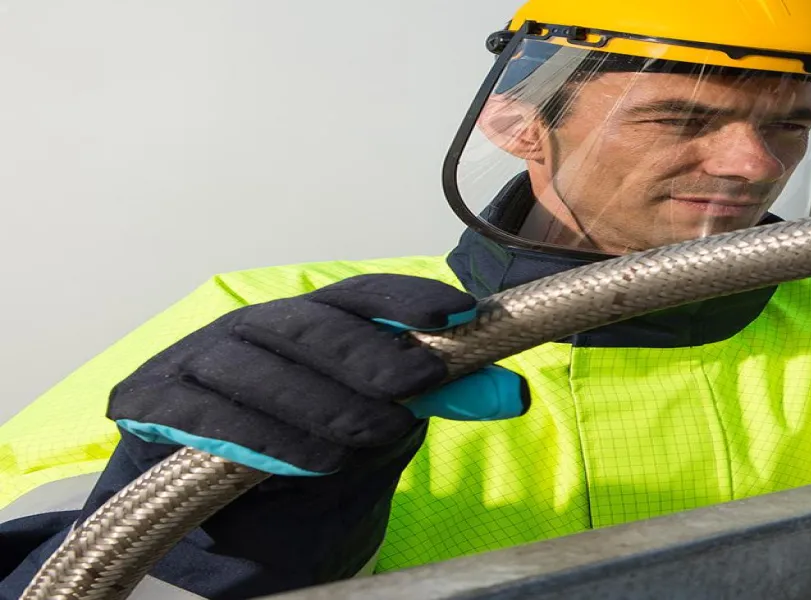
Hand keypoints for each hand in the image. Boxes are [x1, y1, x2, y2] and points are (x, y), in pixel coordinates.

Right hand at [106, 274, 528, 475]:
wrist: (200, 495)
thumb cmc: (298, 436)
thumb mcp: (372, 416)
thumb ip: (433, 400)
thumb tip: (510, 394)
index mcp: (303, 318)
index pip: (359, 295)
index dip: (406, 299)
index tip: (460, 310)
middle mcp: (251, 326)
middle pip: (311, 326)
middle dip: (369, 353)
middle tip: (418, 383)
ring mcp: (197, 358)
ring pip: (261, 369)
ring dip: (323, 403)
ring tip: (376, 435)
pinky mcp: (151, 400)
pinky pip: (208, 415)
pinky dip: (261, 438)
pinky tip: (309, 460)